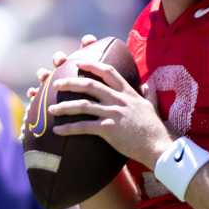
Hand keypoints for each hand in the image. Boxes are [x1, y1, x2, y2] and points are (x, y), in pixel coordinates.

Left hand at [49, 58, 169, 166]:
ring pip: (83, 105)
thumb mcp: (152, 107)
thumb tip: (149, 85)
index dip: (92, 65)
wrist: (158, 146)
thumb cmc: (155, 129)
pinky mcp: (108, 129)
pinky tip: (57, 130)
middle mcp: (119, 100)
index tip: (78, 62)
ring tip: (50, 108)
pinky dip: (68, 128)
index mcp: (128, 93)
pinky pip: (83, 127)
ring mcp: (113, 113)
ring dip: (64, 106)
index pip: (108, 72)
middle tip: (56, 83)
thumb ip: (148, 95)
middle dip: (70, 83)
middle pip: (90, 85)